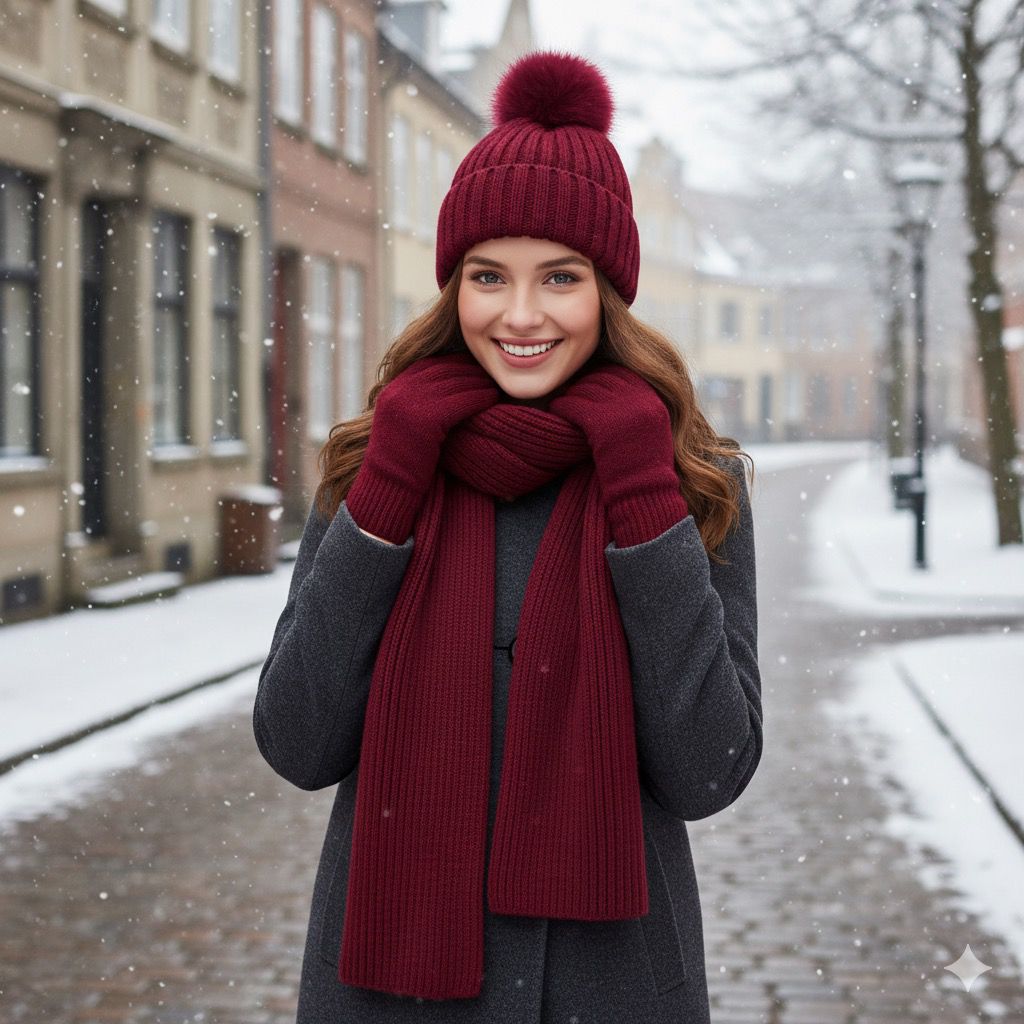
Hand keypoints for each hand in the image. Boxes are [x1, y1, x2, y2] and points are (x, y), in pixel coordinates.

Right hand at [345, 351, 499, 542]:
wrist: (390, 488)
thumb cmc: (403, 462)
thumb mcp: (403, 424)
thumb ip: (417, 402)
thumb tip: (445, 387)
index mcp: (393, 388)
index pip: (431, 364)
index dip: (456, 365)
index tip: (475, 369)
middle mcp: (399, 391)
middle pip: (444, 370)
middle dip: (470, 372)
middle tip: (491, 375)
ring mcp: (411, 403)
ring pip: (456, 383)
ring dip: (479, 383)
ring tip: (496, 388)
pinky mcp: (426, 419)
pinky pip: (461, 401)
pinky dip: (480, 398)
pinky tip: (492, 400)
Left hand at [549, 363, 687, 546]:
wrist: (644, 494)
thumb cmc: (642, 468)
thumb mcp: (650, 430)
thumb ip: (636, 405)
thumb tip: (610, 385)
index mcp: (652, 397)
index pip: (618, 374)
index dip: (599, 380)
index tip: (587, 389)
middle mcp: (639, 399)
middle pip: (600, 379)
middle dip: (582, 387)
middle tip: (569, 396)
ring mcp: (622, 410)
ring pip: (584, 390)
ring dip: (569, 396)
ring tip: (560, 405)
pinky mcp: (602, 423)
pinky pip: (574, 405)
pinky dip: (561, 407)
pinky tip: (554, 413)